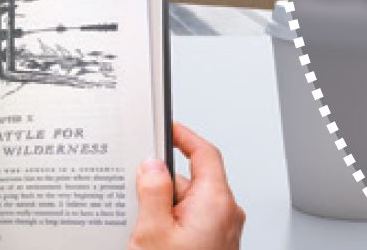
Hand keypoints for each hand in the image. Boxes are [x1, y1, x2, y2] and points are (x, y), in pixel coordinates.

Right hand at [128, 123, 244, 249]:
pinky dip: (174, 223)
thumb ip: (152, 192)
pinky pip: (193, 219)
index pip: (204, 153)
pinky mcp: (216, 241)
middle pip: (190, 180)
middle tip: (140, 203)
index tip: (168, 128)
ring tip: (150, 233)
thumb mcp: (154, 231)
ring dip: (167, 210)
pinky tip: (159, 240)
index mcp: (215, 202)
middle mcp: (226, 213)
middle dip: (163, 187)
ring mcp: (223, 229)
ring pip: (189, 202)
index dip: (184, 136)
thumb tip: (152, 165)